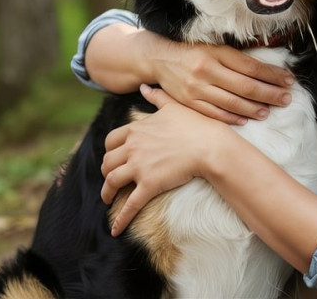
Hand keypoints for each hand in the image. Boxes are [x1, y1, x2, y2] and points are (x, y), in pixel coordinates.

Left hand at [100, 84, 228, 235]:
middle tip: (110, 180)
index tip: (113, 158)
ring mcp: (140, 167)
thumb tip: (145, 87)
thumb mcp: (173, 106)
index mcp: (137, 129)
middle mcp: (133, 148)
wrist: (210, 145)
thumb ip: (156, 97)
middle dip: (106, 172)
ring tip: (108, 199)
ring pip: (112, 181)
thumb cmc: (196, 125)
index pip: (111, 141)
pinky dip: (120, 219)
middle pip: (107, 162)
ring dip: (107, 192)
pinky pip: (129, 205)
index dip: (109, 151)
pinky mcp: (149, 185)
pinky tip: (115, 230)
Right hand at [147, 36, 294, 124]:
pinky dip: (233, 117)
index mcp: (216, 53)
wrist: (161, 59)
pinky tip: (246, 119)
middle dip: (269, 93)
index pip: (251, 66)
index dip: (272, 75)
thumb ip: (237, 58)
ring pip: (231, 102)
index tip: (288, 80)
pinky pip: (215, 113)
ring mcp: (197, 88)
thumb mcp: (215, 47)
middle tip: (286, 98)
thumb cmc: (194, 52)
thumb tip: (267, 70)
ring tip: (269, 110)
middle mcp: (206, 70)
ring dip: (254, 108)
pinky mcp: (189, 102)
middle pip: (245, 86)